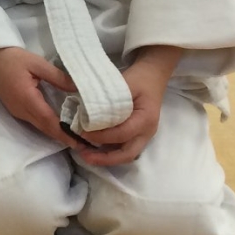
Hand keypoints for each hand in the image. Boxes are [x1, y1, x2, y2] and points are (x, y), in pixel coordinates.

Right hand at [0, 46, 77, 148]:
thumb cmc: (12, 58)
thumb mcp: (37, 63)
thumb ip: (58, 77)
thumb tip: (79, 89)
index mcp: (27, 99)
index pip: (50, 121)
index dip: (66, 133)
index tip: (82, 142)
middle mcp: (21, 110)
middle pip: (46, 129)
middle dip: (65, 138)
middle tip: (87, 144)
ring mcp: (17, 111)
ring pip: (41, 127)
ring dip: (58, 134)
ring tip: (78, 137)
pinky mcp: (16, 109)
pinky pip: (35, 122)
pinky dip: (50, 127)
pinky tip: (61, 126)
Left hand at [75, 50, 177, 166]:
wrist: (152, 76)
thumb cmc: (138, 79)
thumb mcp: (123, 83)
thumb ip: (106, 98)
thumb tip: (82, 110)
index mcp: (145, 119)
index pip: (122, 134)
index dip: (101, 136)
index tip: (82, 133)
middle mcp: (147, 132)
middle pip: (128, 154)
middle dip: (106, 158)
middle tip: (84, 156)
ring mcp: (144, 135)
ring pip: (127, 154)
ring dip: (107, 158)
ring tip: (86, 155)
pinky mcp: (138, 134)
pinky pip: (125, 148)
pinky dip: (110, 152)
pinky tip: (94, 148)